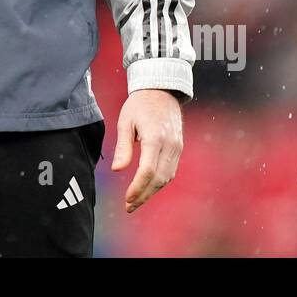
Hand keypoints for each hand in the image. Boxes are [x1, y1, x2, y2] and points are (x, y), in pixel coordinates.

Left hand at [110, 88, 183, 213]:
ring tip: (136, 201)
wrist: (161, 90)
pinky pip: (170, 171)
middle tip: (129, 206)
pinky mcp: (179, 148)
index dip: (137, 188)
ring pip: (167, 178)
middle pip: (159, 179)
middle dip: (144, 195)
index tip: (127, 200)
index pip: (148, 171)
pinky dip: (159, 182)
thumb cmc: (139, 105)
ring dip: (152, 192)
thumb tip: (117, 170)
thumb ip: (123, 147)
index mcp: (155, 137)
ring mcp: (177, 147)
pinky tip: (147, 187)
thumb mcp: (125, 122)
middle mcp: (170, 145)